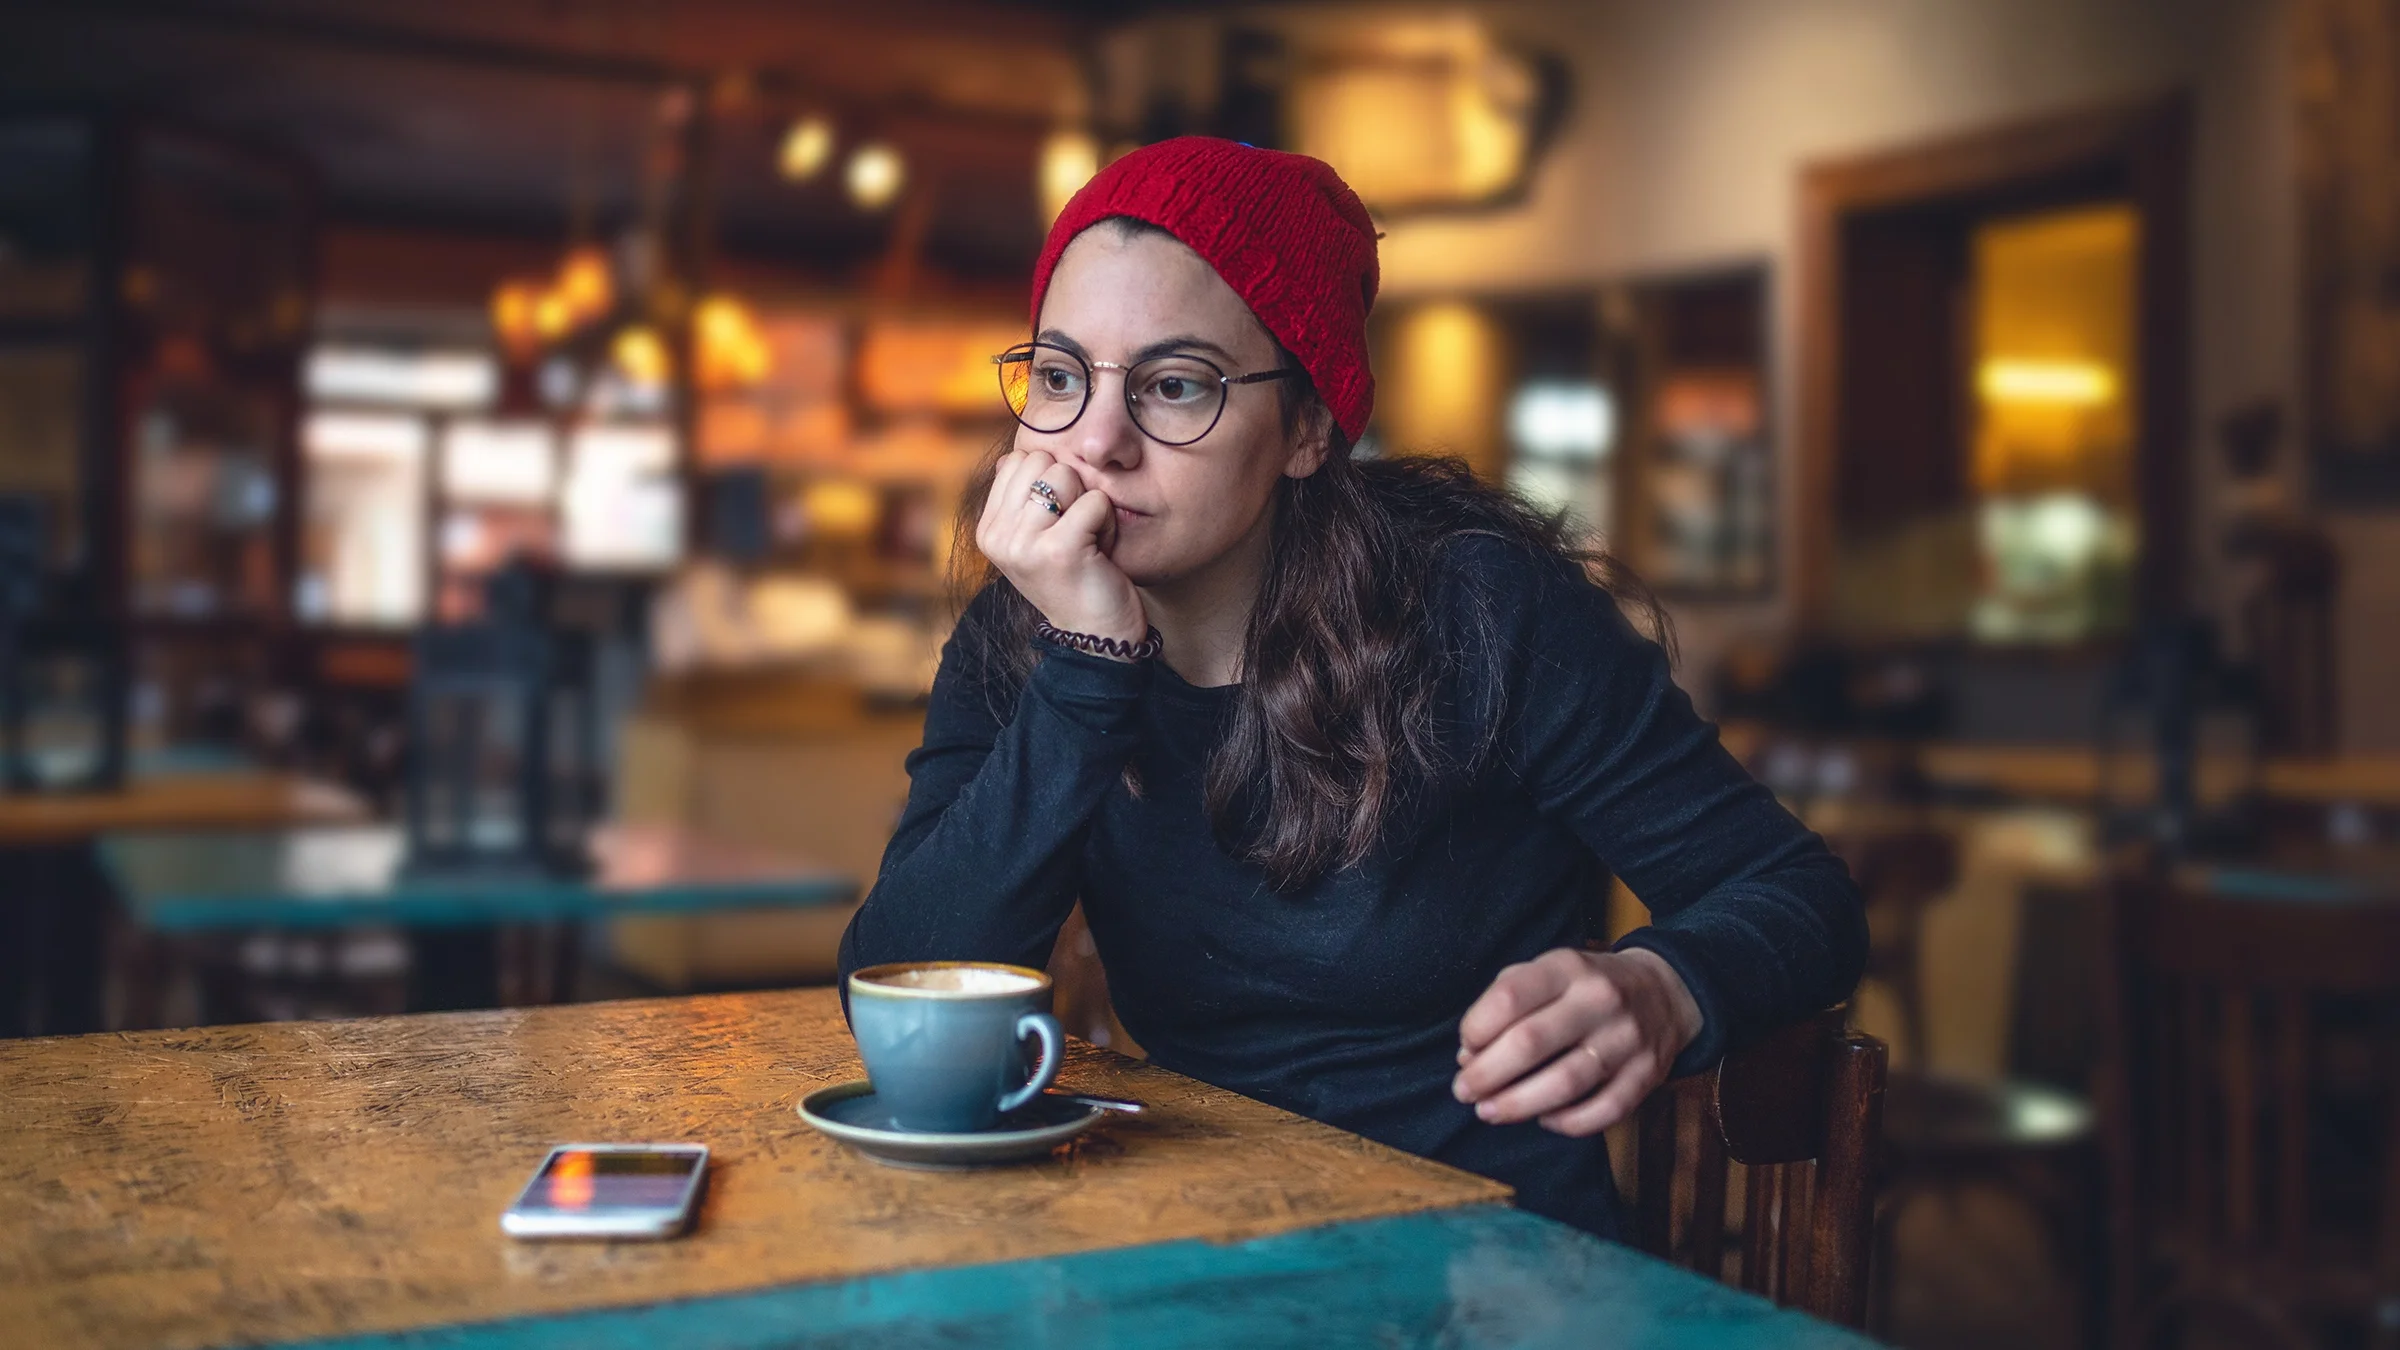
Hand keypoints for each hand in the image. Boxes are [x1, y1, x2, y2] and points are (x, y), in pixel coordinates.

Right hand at [976, 449, 1146, 645]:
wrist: (1094, 638)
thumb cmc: (1073, 580)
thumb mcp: (1035, 538)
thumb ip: (1020, 498)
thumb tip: (1012, 455)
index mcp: (988, 530)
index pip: (1017, 461)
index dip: (1050, 480)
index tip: (1057, 521)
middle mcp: (998, 536)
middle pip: (1041, 462)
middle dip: (1071, 488)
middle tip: (1076, 530)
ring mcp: (1025, 544)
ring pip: (1065, 475)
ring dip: (1089, 504)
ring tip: (1088, 540)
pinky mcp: (1059, 550)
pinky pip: (1094, 501)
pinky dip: (1108, 522)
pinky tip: (1101, 551)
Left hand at [1452, 947, 1701, 1137]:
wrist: (1663, 992)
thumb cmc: (1585, 987)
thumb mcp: (1547, 972)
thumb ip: (1505, 1003)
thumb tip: (1469, 1055)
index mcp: (1567, 968)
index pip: (1510, 997)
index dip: (1476, 1029)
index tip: (1465, 1049)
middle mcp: (1599, 999)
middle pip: (1531, 1043)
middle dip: (1487, 1074)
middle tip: (1464, 1092)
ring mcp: (1627, 1038)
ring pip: (1565, 1082)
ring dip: (1518, 1104)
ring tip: (1489, 1112)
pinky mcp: (1648, 1074)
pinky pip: (1604, 1110)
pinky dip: (1567, 1123)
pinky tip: (1544, 1120)